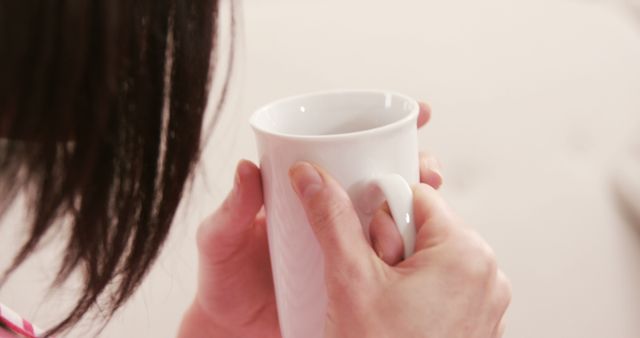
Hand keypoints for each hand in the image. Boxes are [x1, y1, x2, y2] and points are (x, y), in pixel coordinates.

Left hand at [178, 103, 440, 336]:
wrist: (231, 329)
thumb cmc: (223, 279)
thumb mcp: (220, 240)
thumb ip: (232, 209)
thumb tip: (247, 168)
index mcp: (301, 191)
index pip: (344, 149)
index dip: (382, 128)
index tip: (416, 114)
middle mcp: (329, 211)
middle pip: (381, 177)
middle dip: (413, 165)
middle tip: (427, 167)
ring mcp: (343, 243)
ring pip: (390, 215)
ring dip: (419, 204)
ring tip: (430, 200)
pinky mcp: (351, 275)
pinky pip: (386, 258)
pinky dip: (409, 248)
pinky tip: (423, 247)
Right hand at [289, 164, 510, 337]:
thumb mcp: (349, 280)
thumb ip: (331, 219)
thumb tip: (312, 178)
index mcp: (466, 252)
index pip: (414, 195)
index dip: (379, 214)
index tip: (364, 241)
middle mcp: (485, 274)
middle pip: (421, 227)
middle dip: (386, 248)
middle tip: (370, 283)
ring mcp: (483, 302)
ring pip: (427, 258)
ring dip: (396, 272)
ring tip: (380, 305)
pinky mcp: (474, 323)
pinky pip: (439, 288)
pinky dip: (413, 295)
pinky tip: (392, 319)